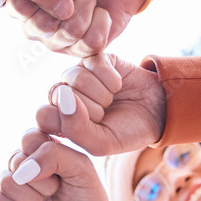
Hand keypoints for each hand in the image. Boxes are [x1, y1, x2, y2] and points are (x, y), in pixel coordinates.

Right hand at [0, 129, 111, 200]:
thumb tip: (23, 169)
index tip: (60, 170)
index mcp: (45, 150)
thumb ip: (56, 155)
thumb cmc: (87, 199)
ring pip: (4, 180)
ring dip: (28, 194)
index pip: (29, 137)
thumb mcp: (82, 170)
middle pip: (15, 159)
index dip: (41, 153)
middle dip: (39, 179)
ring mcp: (15, 186)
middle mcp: (27, 166)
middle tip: (55, 190)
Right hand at [6, 0, 148, 55]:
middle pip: (44, 26)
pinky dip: (103, 21)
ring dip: (87, 6)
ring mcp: (58, 40)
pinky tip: (101, 12)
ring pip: (70, 34)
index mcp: (21, 0)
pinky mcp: (83, 49)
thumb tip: (61, 13)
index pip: (20, 8)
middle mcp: (35, 25)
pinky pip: (91, 43)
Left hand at [35, 53, 166, 155]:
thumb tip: (62, 95)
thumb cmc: (126, 131)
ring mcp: (79, 74)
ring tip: (111, 99)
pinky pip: (93, 62)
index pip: (44, 115)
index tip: (90, 128)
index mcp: (59, 118)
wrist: (157, 112)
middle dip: (89, 109)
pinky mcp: (95, 57)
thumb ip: (75, 128)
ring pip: (74, 76)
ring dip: (101, 93)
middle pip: (57, 94)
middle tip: (105, 113)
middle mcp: (65, 94)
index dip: (68, 122)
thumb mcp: (101, 143)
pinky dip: (110, 78)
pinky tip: (118, 85)